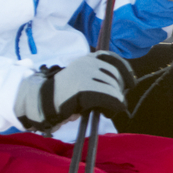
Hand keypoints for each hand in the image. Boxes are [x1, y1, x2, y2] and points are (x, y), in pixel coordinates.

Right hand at [15, 51, 132, 129]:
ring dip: (115, 101)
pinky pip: (109, 97)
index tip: (131, 84)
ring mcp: (85, 74)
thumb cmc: (63, 96)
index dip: (126, 72)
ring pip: (114, 88)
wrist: (41, 102)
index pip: (113, 59)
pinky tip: (106, 113)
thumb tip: (122, 86)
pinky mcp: (84, 88)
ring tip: (105, 110)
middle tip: (112, 104)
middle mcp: (87, 63)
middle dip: (119, 91)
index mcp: (87, 59)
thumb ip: (98, 78)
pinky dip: (113, 107)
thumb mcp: (82, 80)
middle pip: (116, 76)